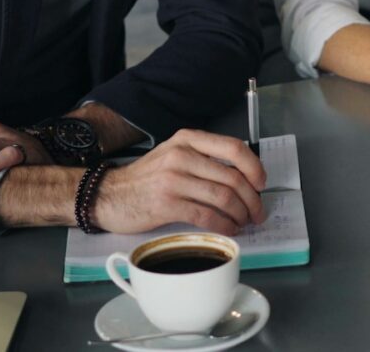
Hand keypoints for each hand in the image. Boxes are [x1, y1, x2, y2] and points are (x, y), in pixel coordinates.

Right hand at [94, 129, 267, 235]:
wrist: (108, 195)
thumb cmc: (146, 178)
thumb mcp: (174, 155)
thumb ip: (204, 159)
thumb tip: (243, 178)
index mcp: (188, 139)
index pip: (234, 148)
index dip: (254, 167)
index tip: (261, 184)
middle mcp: (182, 155)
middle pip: (232, 177)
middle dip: (252, 199)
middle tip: (258, 212)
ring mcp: (173, 179)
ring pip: (223, 197)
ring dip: (241, 214)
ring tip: (244, 222)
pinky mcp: (167, 204)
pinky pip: (207, 216)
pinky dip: (224, 225)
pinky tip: (229, 230)